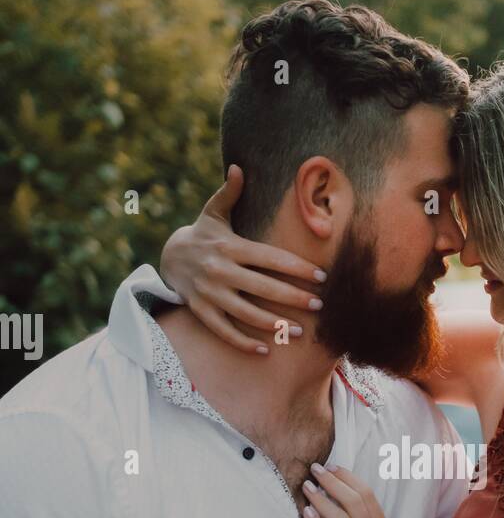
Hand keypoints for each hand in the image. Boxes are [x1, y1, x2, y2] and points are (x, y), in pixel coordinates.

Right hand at [159, 165, 327, 354]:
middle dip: (294, 298)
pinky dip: (243, 342)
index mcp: (230, 246)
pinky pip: (225, 331)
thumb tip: (238, 168)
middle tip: (319, 306)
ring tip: (299, 331)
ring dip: (275, 324)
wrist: (167, 258)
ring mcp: (210, 294)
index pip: (271, 258)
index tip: (321, 277)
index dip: (297, 268)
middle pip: (264, 288)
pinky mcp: (201, 311)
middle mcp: (221, 271)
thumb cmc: (202, 235)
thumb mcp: (212, 213)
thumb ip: (229, 193)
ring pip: (247, 313)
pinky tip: (265, 350)